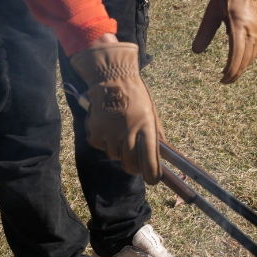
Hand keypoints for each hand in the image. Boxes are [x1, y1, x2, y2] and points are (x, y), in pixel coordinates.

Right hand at [71, 42, 164, 184]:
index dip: (152, 175)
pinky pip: (100, 147)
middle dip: (135, 167)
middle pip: (130, 165)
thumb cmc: (136, 96)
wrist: (112, 77)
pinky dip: (104, 143)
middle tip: (136, 162)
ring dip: (119, 152)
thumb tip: (162, 157)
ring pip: (115, 157)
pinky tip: (108, 129)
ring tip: (121, 135)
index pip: (149, 162)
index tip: (153, 179)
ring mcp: (110, 133)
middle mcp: (128, 133)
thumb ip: (156, 136)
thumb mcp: (152, 114)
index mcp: (146, 129)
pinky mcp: (95, 132)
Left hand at [192, 0, 256, 83]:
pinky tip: (242, 62)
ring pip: (252, 56)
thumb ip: (205, 32)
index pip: (236, 56)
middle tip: (225, 81)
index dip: (230, 70)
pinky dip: (249, 58)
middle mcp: (251, 30)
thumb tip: (196, 52)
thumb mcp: (211, 12)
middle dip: (235, 73)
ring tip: (232, 74)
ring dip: (242, 67)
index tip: (222, 79)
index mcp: (239, 26)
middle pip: (245, 59)